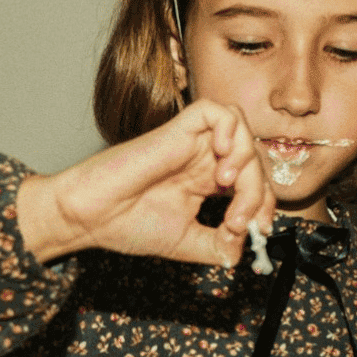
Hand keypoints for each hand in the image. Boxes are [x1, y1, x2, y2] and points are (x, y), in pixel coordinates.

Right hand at [19, 100, 275, 266]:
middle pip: (255, 158)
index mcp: (206, 180)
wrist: (92, 217)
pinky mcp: (177, 128)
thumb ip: (219, 245)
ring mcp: (192, 141)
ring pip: (243, 132)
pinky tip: (219, 160)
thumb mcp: (187, 243)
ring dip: (247, 162)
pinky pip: (218, 111)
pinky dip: (230, 130)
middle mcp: (203, 157)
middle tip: (239, 220)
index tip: (259, 231)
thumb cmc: (127, 225)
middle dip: (259, 191)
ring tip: (225, 186)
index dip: (265, 204)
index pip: (255, 182)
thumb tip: (248, 244)